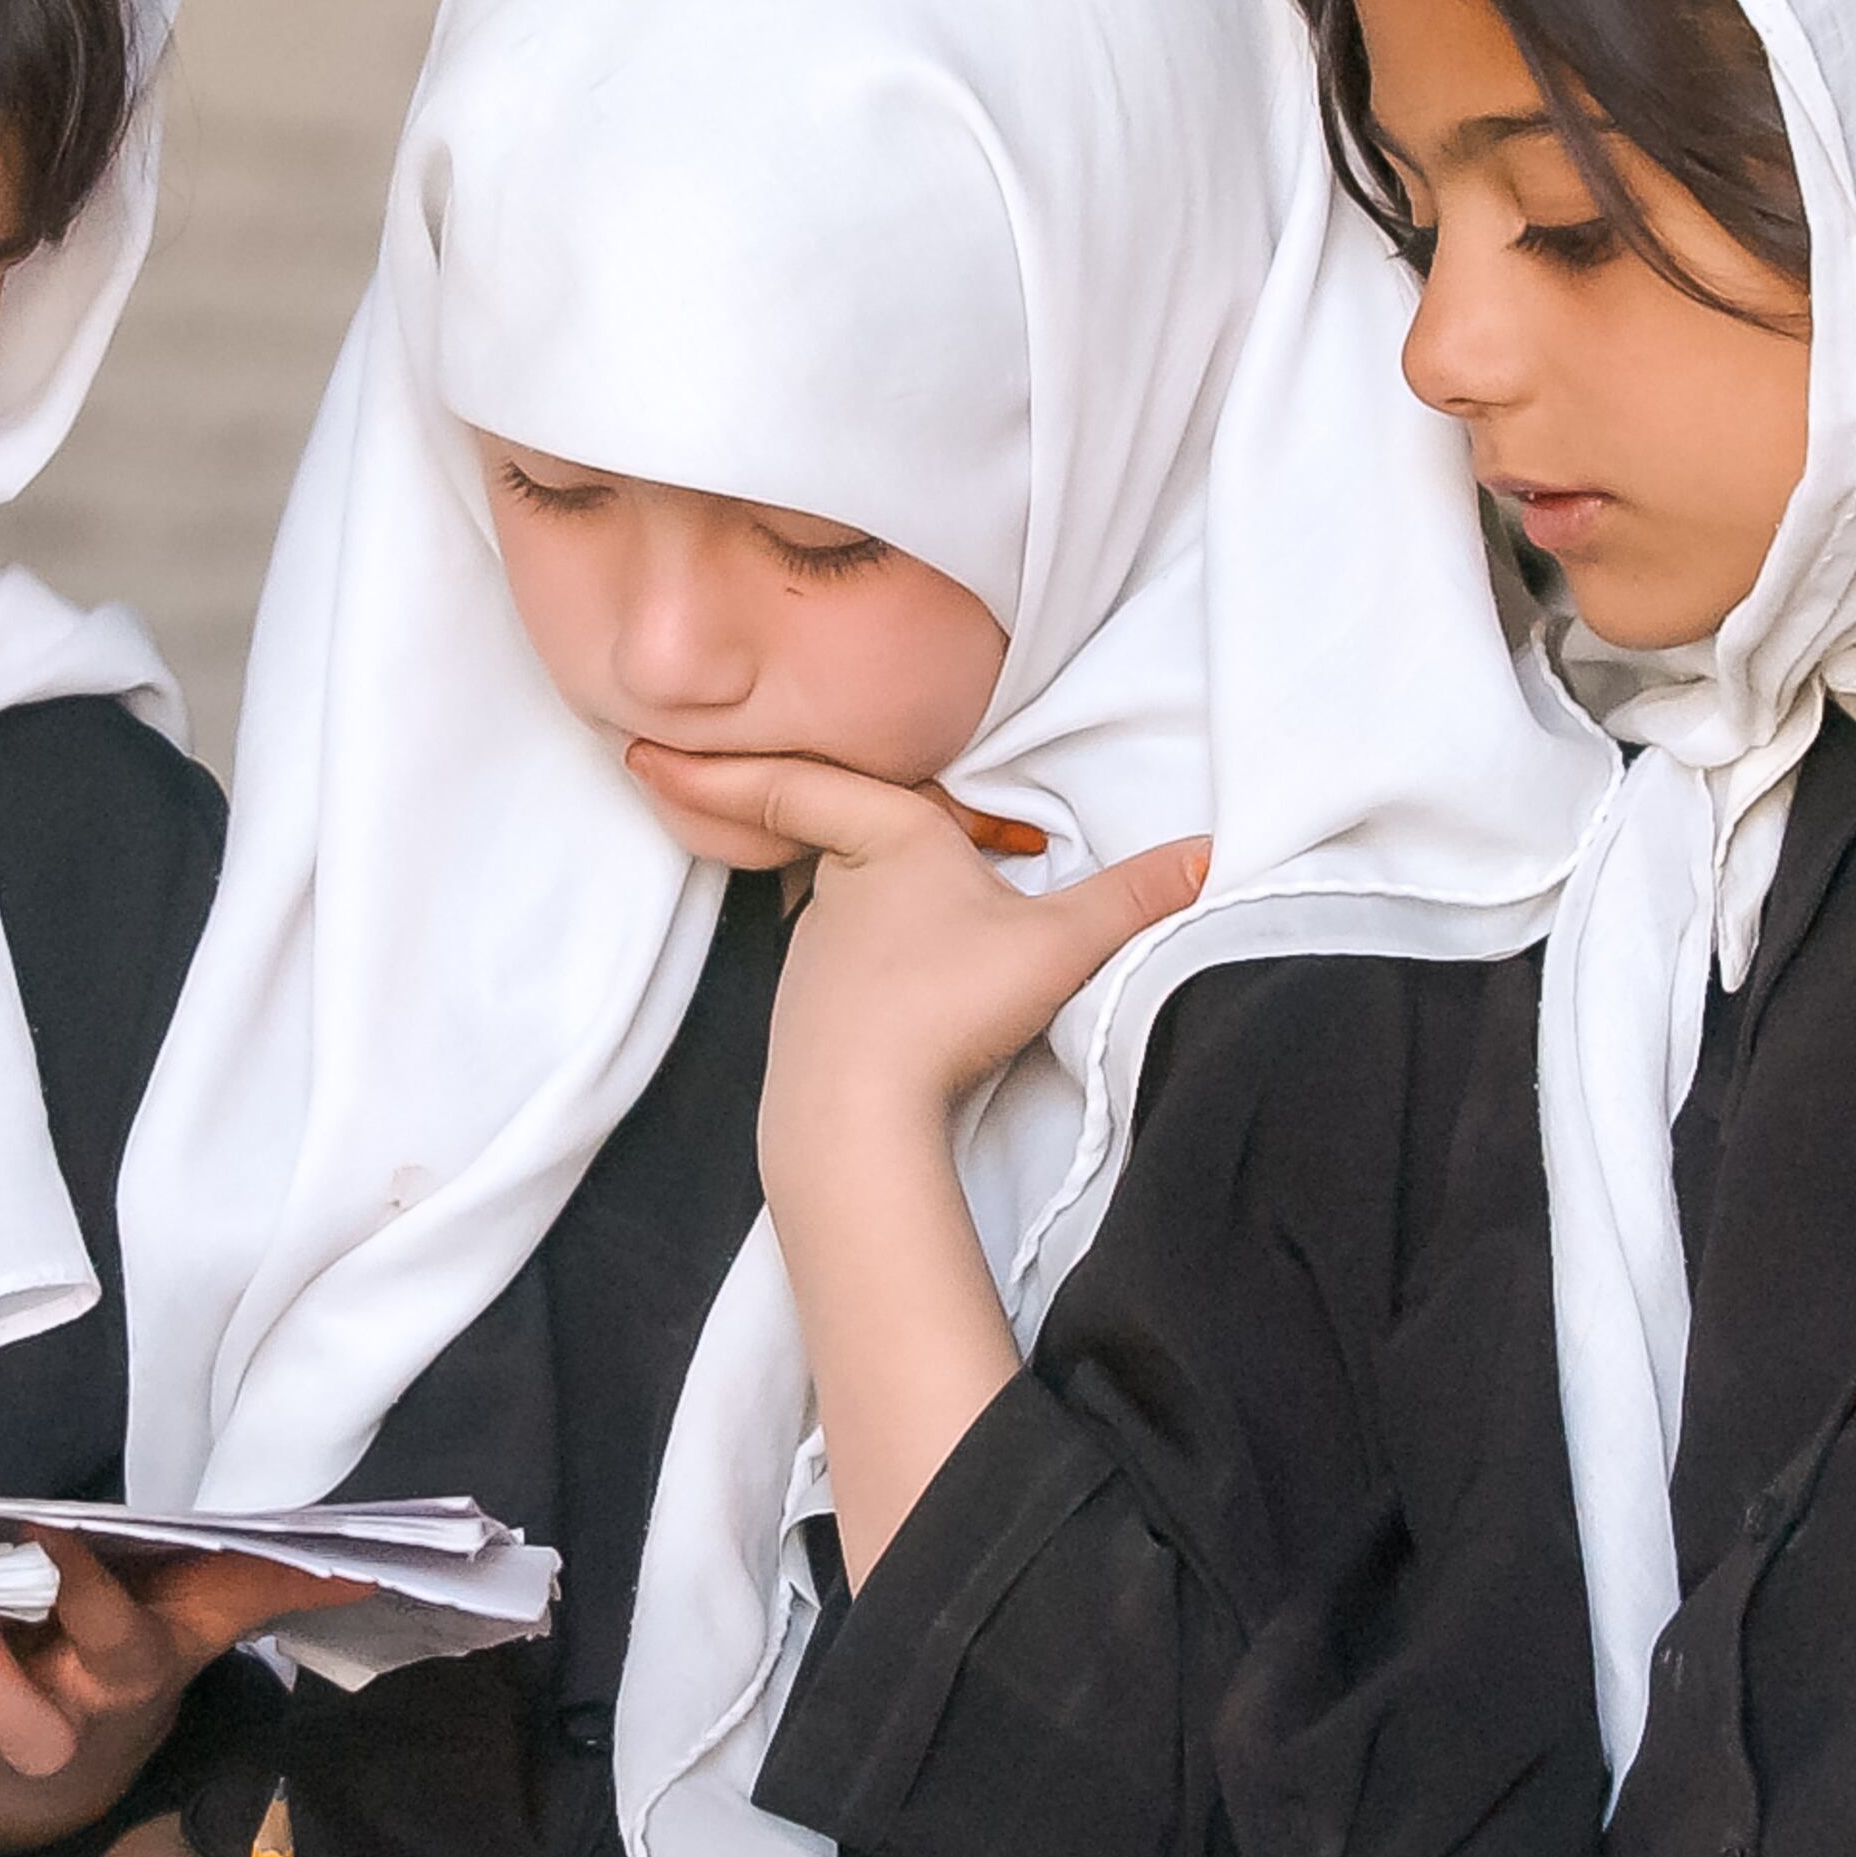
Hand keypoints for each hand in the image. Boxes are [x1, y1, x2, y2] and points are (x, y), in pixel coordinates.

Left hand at [0, 1540, 367, 1850]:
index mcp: (124, 1675)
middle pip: (23, 1720)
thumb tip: (370, 1563)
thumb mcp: (214, 1608)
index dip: (87, 1598)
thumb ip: (278, 1579)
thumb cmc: (150, 1645)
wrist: (95, 1745)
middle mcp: (55, 1720)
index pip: (113, 1640)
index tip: (54, 1538)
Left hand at [628, 744, 1206, 1577]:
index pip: (800, 779)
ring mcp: (815, 958)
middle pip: (816, 836)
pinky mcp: (814, 1019)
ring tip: (862, 893)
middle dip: (787, 816)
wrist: (856, 1113)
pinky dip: (855, 961)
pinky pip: (837, 968)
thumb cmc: (945, 1004)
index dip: (724, 760)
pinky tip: (892, 985)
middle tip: (730, 788)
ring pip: (828, 905)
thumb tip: (1212, 856)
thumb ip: (1134, 897)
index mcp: (886, 840)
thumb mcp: (1059, 943)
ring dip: (841, 897)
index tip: (642, 743)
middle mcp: (835, 890)